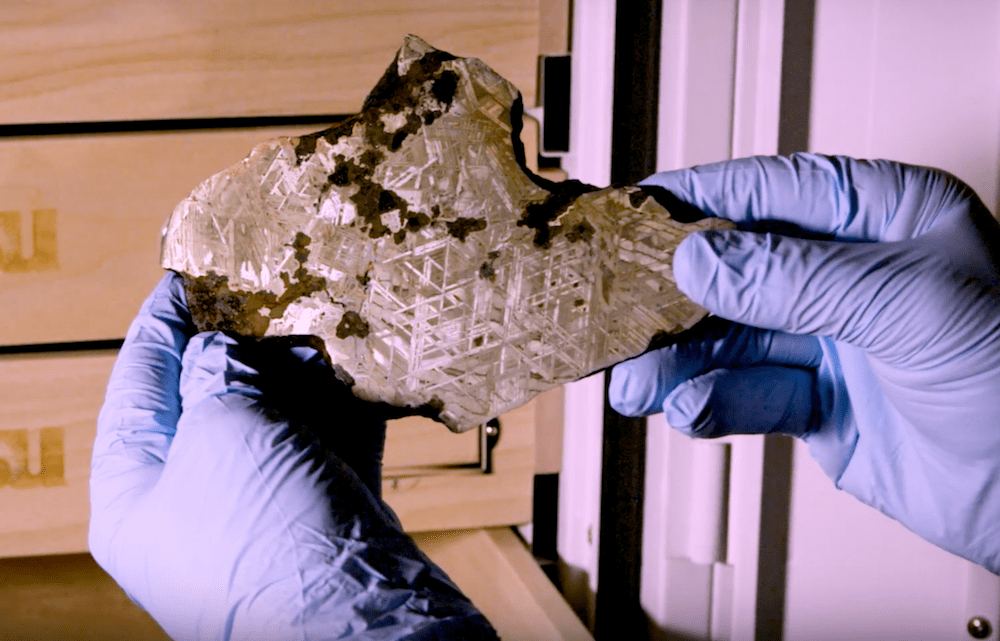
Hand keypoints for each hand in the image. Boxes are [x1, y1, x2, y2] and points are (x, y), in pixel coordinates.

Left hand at [89, 272, 495, 639]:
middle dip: (241, 348)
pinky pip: (319, 448)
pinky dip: (337, 411)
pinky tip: (353, 376)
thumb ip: (215, 373)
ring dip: (297, 376)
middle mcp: (191, 505)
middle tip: (264, 297)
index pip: (136, 390)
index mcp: (137, 494)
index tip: (181, 280)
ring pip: (271, 423)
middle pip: (207, 402)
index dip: (159, 329)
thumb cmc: (267, 534)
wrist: (359, 616)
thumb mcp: (223, 428)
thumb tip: (224, 351)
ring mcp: (256, 513)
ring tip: (320, 334)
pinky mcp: (314, 518)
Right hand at [610, 153, 999, 571]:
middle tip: (622, 312)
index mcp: (890, 218)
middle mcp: (856, 274)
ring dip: (680, 360)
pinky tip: (693, 408)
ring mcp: (834, 342)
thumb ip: (797, 278)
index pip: (778, 191)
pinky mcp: (821, 404)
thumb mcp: (908, 307)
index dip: (703, 197)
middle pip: (740, 269)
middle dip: (676, 296)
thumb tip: (702, 257)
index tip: (639, 208)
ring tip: (638, 379)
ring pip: (732, 338)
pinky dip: (715, 403)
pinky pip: (750, 395)